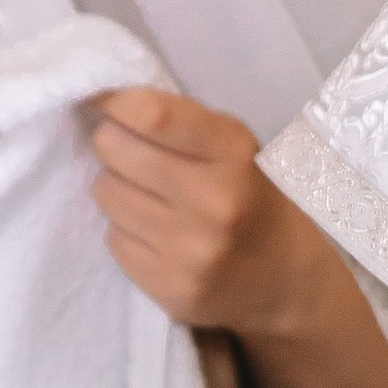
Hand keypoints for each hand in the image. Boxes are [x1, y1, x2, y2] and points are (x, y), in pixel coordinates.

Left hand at [89, 88, 303, 336]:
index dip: (115, 103)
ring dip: (119, 190)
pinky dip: (127, 233)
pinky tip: (157, 237)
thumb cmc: (251, 197)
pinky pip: (114, 240)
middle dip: (115, 146)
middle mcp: (214, 202)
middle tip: (136, 157)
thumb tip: (102, 99)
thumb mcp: (233, 146)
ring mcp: (191, 251)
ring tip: (151, 200)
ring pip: (106, 194)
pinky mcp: (171, 288)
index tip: (106, 103)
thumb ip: (177, 120)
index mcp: (233, 154)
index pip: (151, 115)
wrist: (286, 281)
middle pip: (114, 150)